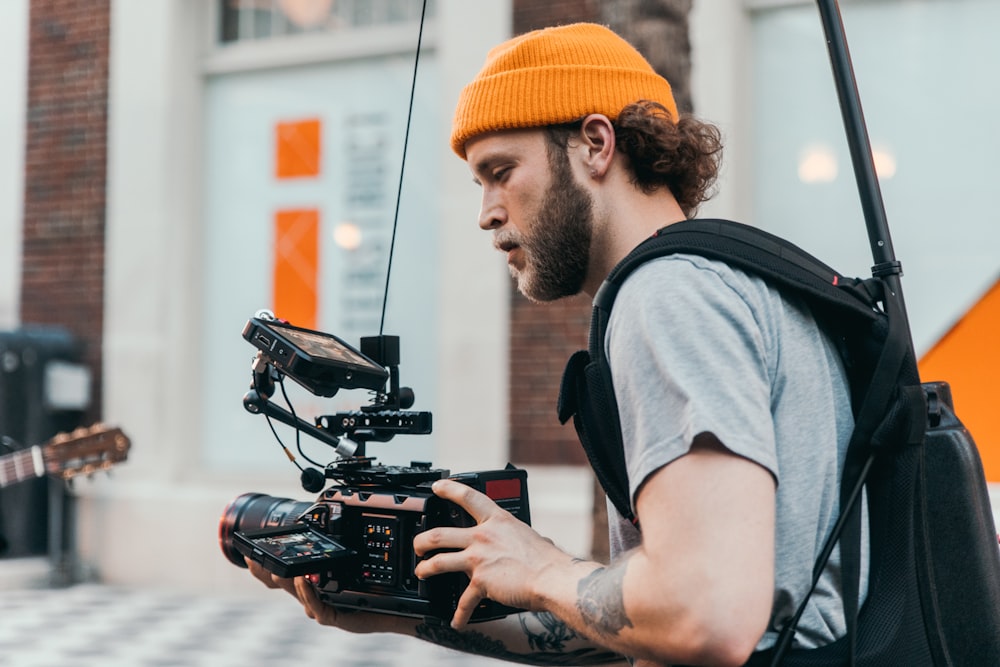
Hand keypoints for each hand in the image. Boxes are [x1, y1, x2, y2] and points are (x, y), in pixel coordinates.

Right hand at [244, 558, 412, 633]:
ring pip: (294, 594)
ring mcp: (318, 606)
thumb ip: (326, 553)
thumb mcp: (343, 565)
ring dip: (285, 579)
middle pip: (278, 583)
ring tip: (278, 566)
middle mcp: (309, 594)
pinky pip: (315, 606)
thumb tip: (316, 526)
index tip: (246, 550)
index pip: (278, 573)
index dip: (260, 565)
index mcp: (307, 582)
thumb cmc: (363, 587)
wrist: (385, 608)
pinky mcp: (331, 615)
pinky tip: (303, 578)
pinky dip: (307, 591)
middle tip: (254, 558)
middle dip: (263, 571)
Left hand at [413, 478, 576, 629]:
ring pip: (439, 562)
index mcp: (497, 521)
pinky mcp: (480, 582)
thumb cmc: (547, 559)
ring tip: (421, 572)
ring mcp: (479, 559)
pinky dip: (459, 614)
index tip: (437, 486)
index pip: (468, 497)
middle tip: (418, 545)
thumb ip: (516, 537)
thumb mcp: (529, 535)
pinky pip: (464, 601)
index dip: (449, 489)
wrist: (552, 578)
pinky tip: (457, 621)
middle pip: (440, 534)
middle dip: (422, 541)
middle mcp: (484, 536)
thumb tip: (523, 541)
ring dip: (425, 569)